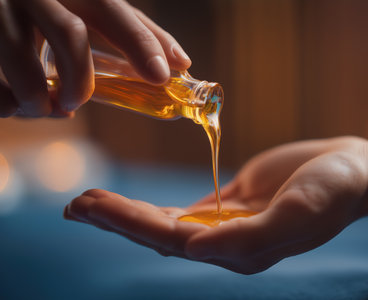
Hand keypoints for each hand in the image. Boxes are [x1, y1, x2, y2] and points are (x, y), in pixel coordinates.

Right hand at [0, 0, 190, 117]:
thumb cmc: (50, 12)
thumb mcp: (90, 10)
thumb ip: (134, 32)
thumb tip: (181, 62)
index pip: (112, 10)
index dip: (139, 42)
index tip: (161, 75)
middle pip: (70, 35)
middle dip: (80, 80)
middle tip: (75, 103)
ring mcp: (0, 13)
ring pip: (25, 65)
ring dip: (38, 100)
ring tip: (42, 108)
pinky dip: (7, 105)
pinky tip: (14, 106)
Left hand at [65, 137, 367, 273]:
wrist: (350, 169)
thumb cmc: (334, 188)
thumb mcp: (304, 209)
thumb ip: (253, 236)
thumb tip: (195, 250)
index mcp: (243, 250)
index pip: (175, 240)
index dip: (133, 222)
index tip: (94, 206)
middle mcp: (227, 244)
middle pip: (161, 234)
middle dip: (117, 219)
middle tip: (76, 205)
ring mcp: (225, 226)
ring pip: (165, 223)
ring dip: (126, 213)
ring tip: (87, 203)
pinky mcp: (227, 206)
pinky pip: (181, 212)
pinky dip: (150, 207)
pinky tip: (124, 205)